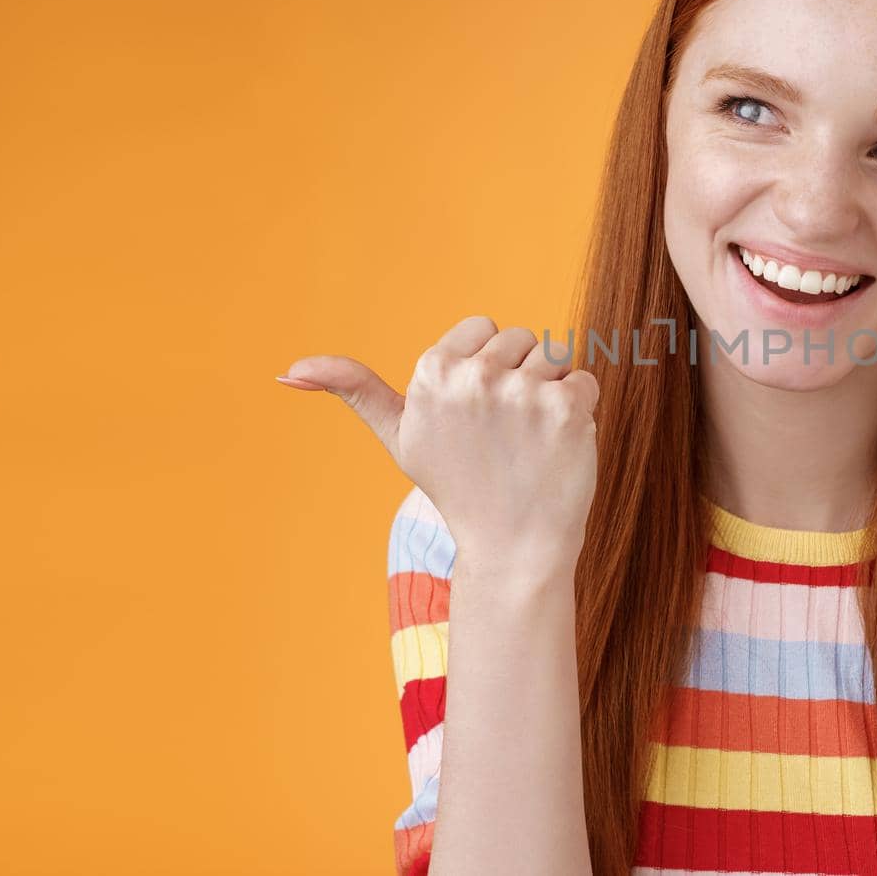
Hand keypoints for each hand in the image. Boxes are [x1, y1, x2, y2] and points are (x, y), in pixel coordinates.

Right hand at [278, 316, 598, 569]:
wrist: (512, 549)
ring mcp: (521, 391)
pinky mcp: (566, 407)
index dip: (488, 367)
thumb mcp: (400, 438)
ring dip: (553, 393)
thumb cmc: (459, 489)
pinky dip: (581, 411)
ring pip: (556, 356)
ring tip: (531, 440)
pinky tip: (558, 447)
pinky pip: (586, 380)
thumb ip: (355, 391)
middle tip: (506, 433)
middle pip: (522, 338)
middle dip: (521, 377)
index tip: (478, 414)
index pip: (483, 327)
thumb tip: (289, 368)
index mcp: (431, 372)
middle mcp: (472, 376)